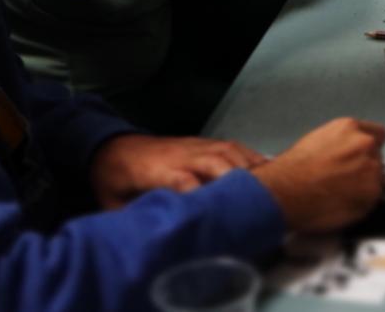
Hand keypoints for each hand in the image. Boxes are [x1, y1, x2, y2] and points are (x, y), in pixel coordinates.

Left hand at [90, 134, 267, 208]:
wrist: (112, 147)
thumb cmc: (116, 180)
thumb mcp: (115, 204)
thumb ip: (140, 218)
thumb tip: (161, 240)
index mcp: (157, 170)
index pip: (184, 180)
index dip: (203, 195)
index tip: (219, 216)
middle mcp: (182, 154)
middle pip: (217, 162)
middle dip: (237, 182)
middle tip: (257, 206)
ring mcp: (197, 145)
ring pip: (231, 152)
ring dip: (252, 170)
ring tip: (272, 191)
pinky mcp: (206, 143)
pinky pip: (236, 148)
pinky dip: (254, 160)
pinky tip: (268, 174)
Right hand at [251, 117, 384, 232]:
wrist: (283, 192)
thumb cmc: (290, 171)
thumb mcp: (315, 141)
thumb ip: (339, 144)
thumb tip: (344, 154)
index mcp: (348, 128)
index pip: (376, 134)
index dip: (368, 148)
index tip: (363, 157)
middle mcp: (364, 144)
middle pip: (376, 157)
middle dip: (364, 168)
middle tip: (344, 180)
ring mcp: (370, 168)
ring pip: (376, 179)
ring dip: (363, 186)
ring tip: (338, 194)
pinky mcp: (372, 193)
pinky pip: (372, 200)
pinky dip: (360, 204)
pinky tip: (340, 204)